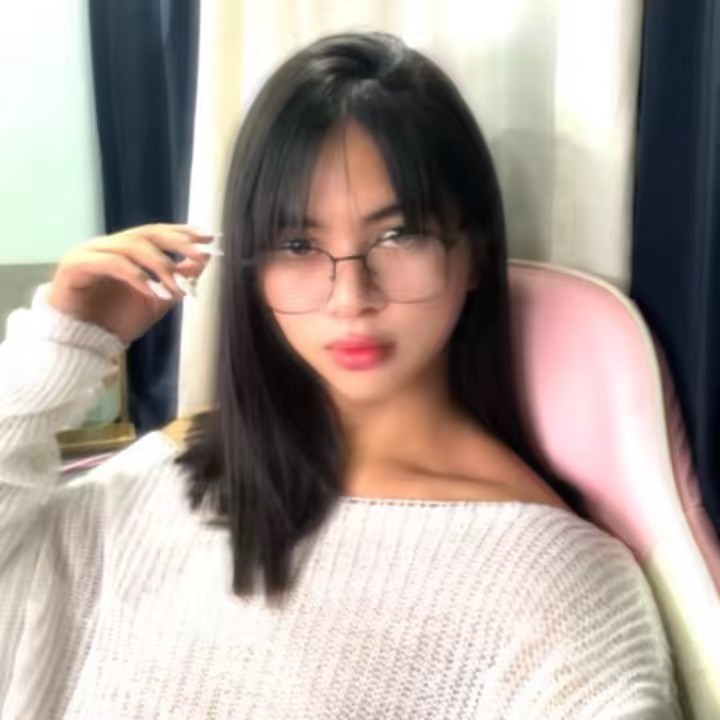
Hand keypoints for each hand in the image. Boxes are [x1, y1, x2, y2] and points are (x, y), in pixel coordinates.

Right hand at [47, 224, 214, 343]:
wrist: (82, 343)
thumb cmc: (116, 321)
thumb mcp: (158, 300)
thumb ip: (179, 279)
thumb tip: (205, 258)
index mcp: (126, 250)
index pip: (157, 233)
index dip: (183, 233)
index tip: (208, 238)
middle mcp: (108, 246)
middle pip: (146, 234)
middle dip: (177, 243)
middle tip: (199, 255)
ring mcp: (90, 252)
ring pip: (131, 246)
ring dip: (160, 265)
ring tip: (177, 285)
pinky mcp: (75, 265)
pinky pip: (111, 263)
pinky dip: (136, 275)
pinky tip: (152, 290)